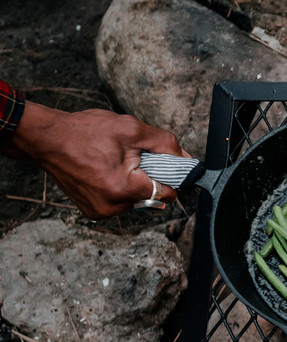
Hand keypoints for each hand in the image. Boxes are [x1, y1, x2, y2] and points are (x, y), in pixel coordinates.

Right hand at [2, 102, 191, 219]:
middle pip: (152, 196)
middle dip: (148, 176)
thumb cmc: (84, 131)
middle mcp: (112, 206)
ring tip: (113, 162)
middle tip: (130, 157)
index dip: (170, 175)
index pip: (168, 193)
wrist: (46, 139)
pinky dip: (119, 187)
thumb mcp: (131, 129)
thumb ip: (165, 145)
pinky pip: (119, 201)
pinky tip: (104, 171)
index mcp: (123, 189)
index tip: (162, 162)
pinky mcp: (92, 211)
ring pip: (136, 199)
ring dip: (133, 182)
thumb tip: (186, 160)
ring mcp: (100, 211)